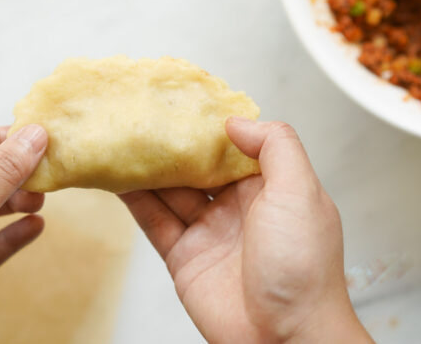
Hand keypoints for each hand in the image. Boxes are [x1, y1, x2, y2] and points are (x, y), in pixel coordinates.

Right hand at [121, 118, 371, 342]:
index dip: (208, 125)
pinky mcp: (184, 257)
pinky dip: (135, 200)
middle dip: (172, 144)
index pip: (233, 146)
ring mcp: (208, 231)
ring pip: (170, 190)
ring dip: (147, 168)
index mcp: (269, 187)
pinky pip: (155, 221)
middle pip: (196, 166)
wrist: (286, 338)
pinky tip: (117, 178)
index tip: (182, 101)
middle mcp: (237, 207)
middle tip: (142, 116)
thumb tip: (234, 121)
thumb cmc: (304, 267)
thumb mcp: (300, 192)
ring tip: (121, 139)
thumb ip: (275, 147)